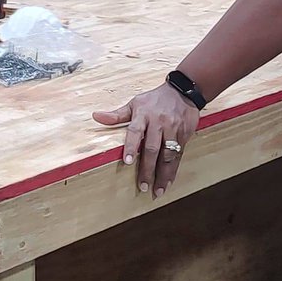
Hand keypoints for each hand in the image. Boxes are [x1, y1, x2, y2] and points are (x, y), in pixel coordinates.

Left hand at [94, 84, 199, 198]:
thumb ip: (117, 115)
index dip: (131, 146)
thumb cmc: (155, 99)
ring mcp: (173, 129)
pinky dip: (173, 169)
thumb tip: (96, 116)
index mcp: (143, 115)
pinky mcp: (184, 134)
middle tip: (143, 186)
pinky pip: (179, 155)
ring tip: (157, 190)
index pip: (135, 131)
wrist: (183, 90)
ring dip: (163, 174)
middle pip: (152, 148)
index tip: (127, 162)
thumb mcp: (135, 103)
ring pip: (168, 155)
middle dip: (147, 169)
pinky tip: (169, 181)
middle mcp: (158, 123)